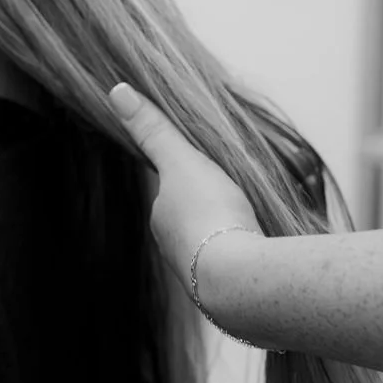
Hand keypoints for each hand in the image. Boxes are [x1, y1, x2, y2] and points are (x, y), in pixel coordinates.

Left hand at [107, 82, 260, 298]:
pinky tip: (265, 247)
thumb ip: (155, 129)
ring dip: (233, 233)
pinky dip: (249, 253)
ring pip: (217, 244)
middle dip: (214, 209)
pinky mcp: (231, 291)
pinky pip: (239, 264)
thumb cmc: (210, 214)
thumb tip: (117, 92)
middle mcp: (175, 249)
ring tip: (256, 221)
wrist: (238, 276)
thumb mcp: (183, 160)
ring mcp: (202, 273)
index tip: (213, 173)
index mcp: (162, 220)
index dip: (192, 179)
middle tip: (239, 195)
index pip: (172, 193)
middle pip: (195, 219)